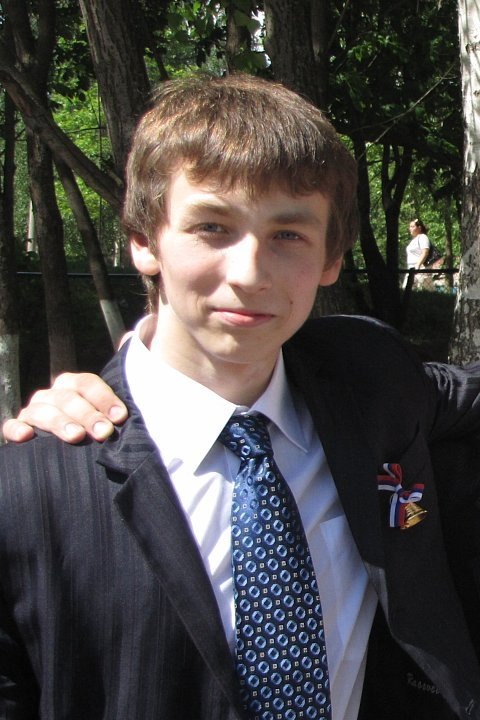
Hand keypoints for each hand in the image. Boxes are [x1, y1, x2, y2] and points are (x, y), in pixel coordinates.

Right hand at [2, 372, 127, 442]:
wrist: (72, 448)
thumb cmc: (93, 425)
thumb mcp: (108, 405)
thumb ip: (120, 375)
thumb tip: (129, 335)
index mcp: (73, 386)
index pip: (87, 383)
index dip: (104, 398)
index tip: (120, 416)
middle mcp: (52, 395)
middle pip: (67, 398)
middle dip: (88, 415)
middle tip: (104, 432)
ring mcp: (34, 411)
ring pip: (42, 411)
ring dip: (60, 423)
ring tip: (77, 436)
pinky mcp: (19, 429)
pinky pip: (11, 426)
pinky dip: (16, 429)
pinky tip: (27, 436)